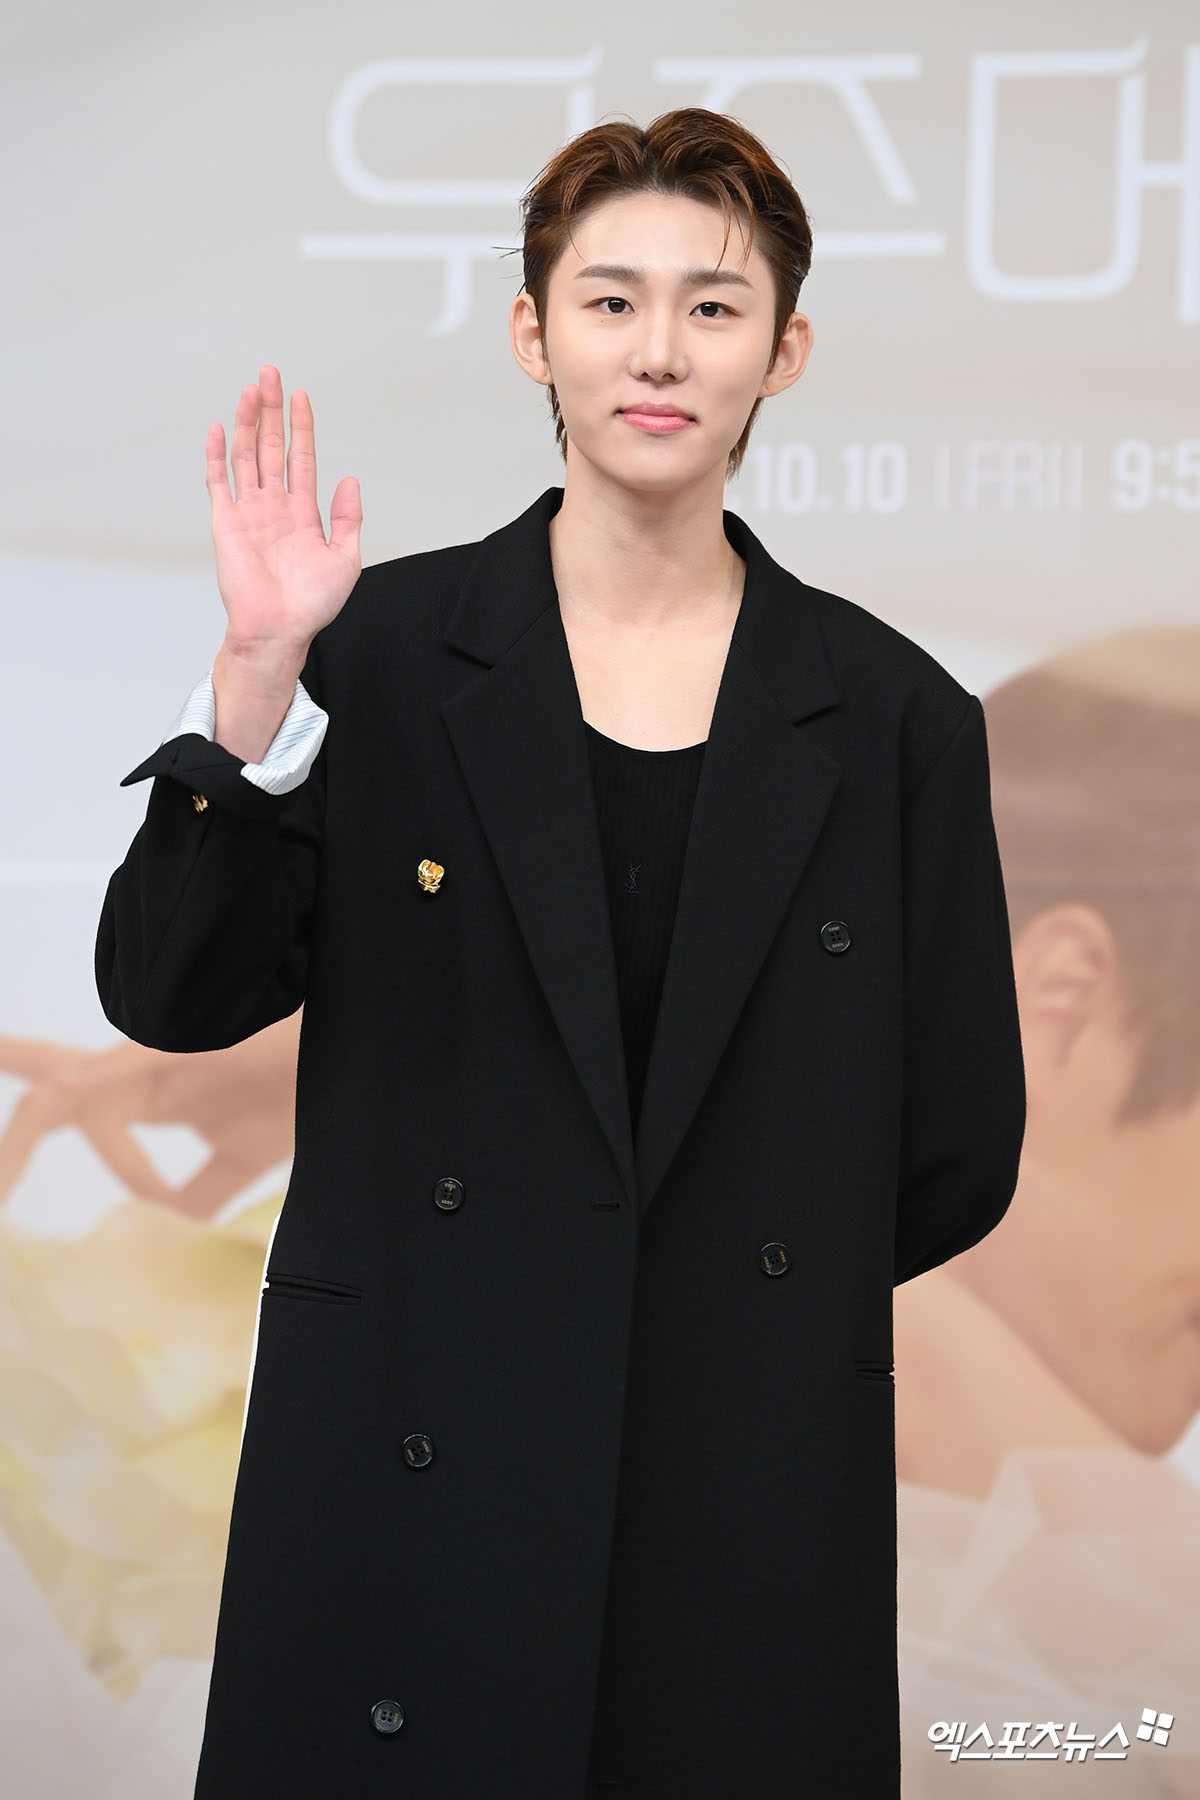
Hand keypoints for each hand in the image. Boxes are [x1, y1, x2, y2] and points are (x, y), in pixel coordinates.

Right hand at [205, 364, 361, 654]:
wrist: (279, 630)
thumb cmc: (311, 604)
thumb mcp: (345, 559)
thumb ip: (348, 518)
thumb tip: (350, 480)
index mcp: (302, 513)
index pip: (301, 458)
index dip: (301, 427)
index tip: (301, 397)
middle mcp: (274, 506)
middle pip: (272, 447)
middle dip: (272, 411)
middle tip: (271, 375)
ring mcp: (248, 512)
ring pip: (247, 456)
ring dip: (248, 422)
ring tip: (251, 389)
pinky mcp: (225, 522)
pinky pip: (218, 482)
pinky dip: (217, 454)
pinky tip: (220, 428)